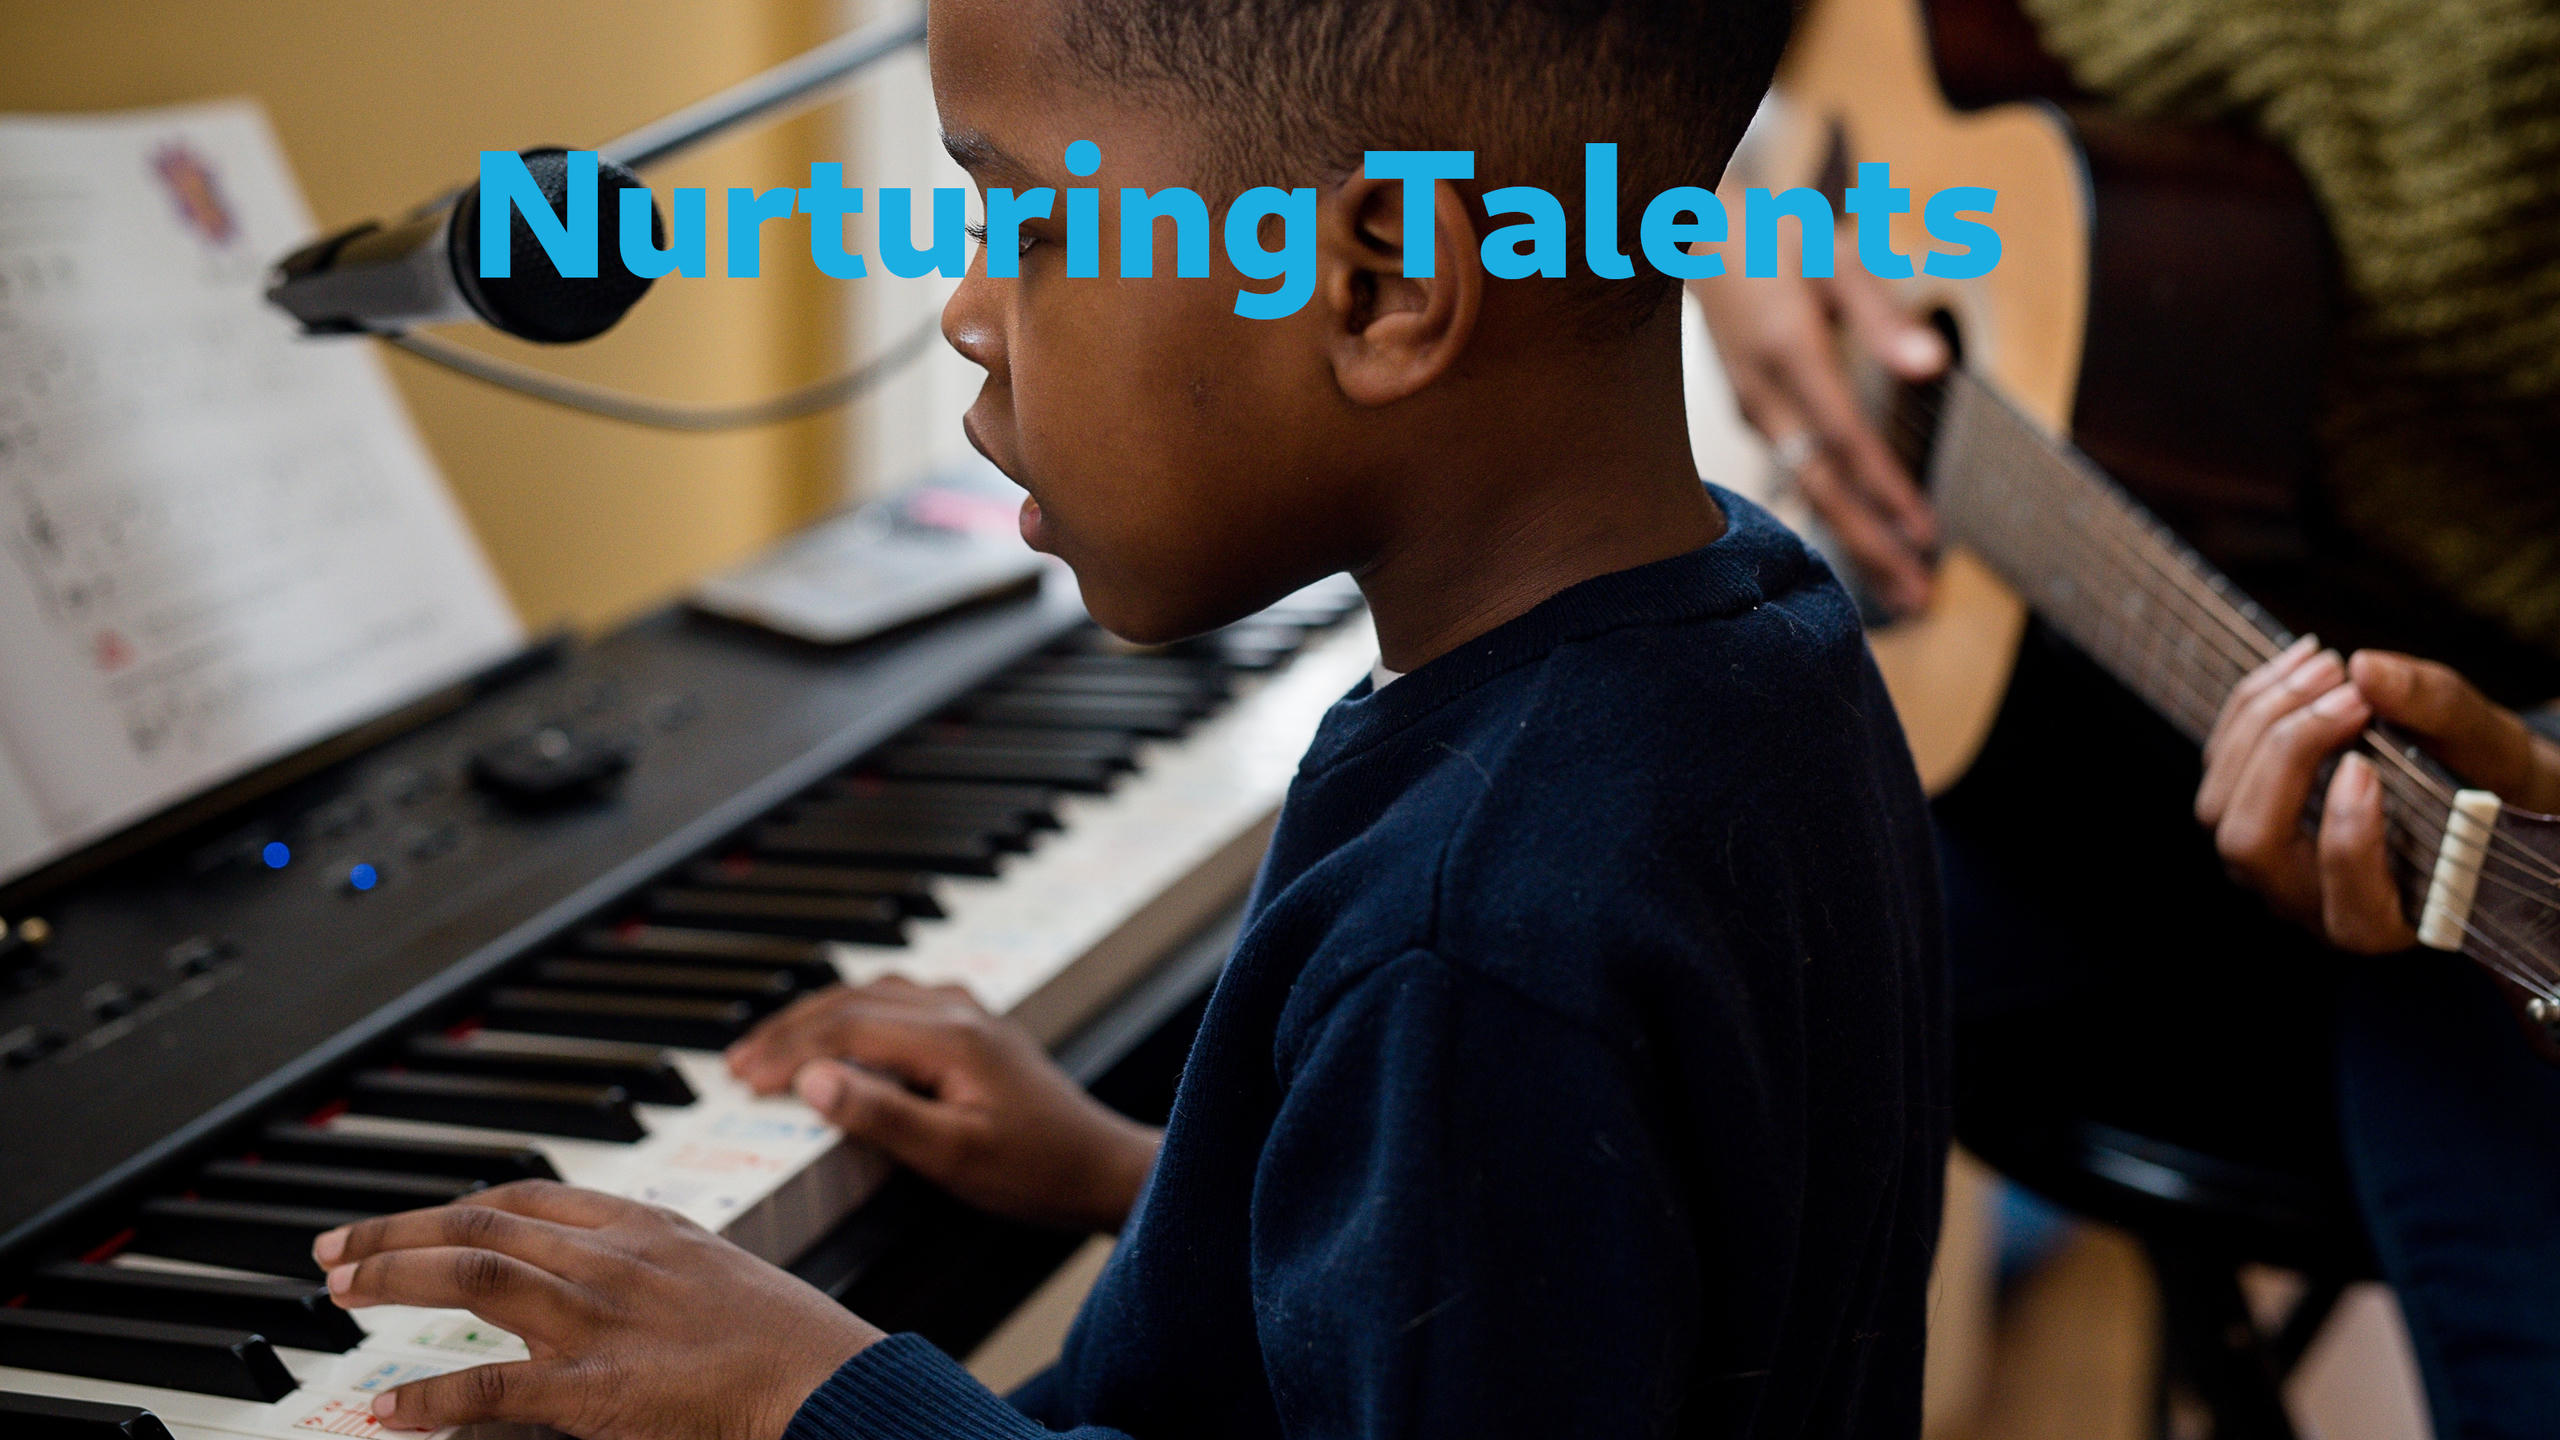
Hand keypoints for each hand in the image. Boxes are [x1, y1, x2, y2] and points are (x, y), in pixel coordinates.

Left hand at [311, 1181, 880, 1438]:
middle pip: (481, 1225)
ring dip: (394, 1278)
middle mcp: (614, 1259)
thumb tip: (599, 1282)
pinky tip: (386, 1408)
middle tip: (335, 1253)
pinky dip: (429, 1395)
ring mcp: (601, 1318)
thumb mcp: (717, 1275)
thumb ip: (652, 1269)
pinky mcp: (596, 1386)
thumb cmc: (790, 1341)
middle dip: (397, 1233)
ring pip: (473, 1278)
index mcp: (646, 1226)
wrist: (829, 1380)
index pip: (527, 1196)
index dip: (457, 1206)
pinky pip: (492, 1383)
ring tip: (340, 1292)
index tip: (415, 1222)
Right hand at [726, 977, 1160, 1232]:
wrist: (1098, 1167)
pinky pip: (896, 1000)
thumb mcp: (952, 1156)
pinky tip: (835, 1032)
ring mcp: (967, 1011)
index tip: (742, 1080)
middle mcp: (957, 1009)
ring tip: (770, 1048)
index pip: (846, 1028)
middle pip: (852, 1001)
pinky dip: (851, 1013)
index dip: (787, 1051)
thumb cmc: (1033, 1170)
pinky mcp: (972, 1024)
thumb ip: (882, 1116)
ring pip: (872, 993)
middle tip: (737, 1064)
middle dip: (789, 1029)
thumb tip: (812, 1080)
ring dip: (817, 1016)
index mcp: (949, 1036)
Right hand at [1689, 222, 1946, 613]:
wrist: (1688, 236)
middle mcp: (1762, 396)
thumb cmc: (1774, 237)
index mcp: (1786, 352)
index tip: (1928, 535)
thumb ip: (1883, 316)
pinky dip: (1836, 509)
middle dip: (1870, 546)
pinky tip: (1866, 535)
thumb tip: (1934, 368)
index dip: (1887, 490)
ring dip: (1857, 539)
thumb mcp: (1835, 256)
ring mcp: (1750, 409)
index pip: (1845, 439)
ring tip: (1903, 586)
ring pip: (1807, 490)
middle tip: (1919, 598)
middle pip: (1821, 487)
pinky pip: (1797, 473)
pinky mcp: (1751, 414)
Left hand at [2197, 641, 2559, 951]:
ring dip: (2263, 721)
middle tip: (2349, 694)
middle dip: (2289, 756)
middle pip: (2253, 846)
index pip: (2349, 913)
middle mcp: (2308, 903)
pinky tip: (2304, 659)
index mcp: (2385, 922)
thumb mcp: (2490, 748)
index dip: (2346, 844)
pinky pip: (2220, 764)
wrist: (2466, 780)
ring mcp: (2264, 862)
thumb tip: (2367, 669)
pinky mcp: (2242, 811)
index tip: (2364, 767)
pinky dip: (2253, 703)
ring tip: (2328, 664)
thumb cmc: (2486, 780)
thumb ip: (2439, 714)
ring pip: (2219, 807)